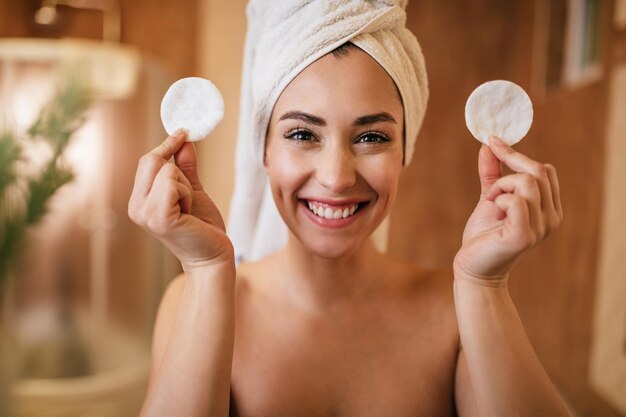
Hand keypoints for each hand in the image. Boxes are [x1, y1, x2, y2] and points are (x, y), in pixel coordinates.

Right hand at [128, 129, 233, 269]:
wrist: (213, 256)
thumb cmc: (203, 227)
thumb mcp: (192, 191)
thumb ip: (186, 167)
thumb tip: (185, 140)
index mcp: (139, 201)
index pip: (147, 161)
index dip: (165, 145)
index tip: (183, 131)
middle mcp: (136, 207)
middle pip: (152, 160)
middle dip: (179, 172)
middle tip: (188, 197)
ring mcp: (144, 214)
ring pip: (167, 171)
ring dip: (186, 187)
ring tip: (189, 210)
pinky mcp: (159, 218)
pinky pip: (173, 184)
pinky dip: (187, 195)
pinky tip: (189, 214)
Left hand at [453, 136, 562, 283]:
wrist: (473, 267)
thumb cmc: (484, 235)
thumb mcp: (490, 197)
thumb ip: (493, 172)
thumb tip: (489, 143)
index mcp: (550, 208)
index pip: (545, 169)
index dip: (517, 155)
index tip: (493, 143)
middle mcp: (552, 218)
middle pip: (537, 171)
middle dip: (507, 172)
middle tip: (491, 192)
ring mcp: (541, 228)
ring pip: (526, 182)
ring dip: (500, 188)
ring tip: (492, 206)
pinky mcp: (524, 236)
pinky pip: (515, 201)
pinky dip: (499, 200)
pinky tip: (494, 213)